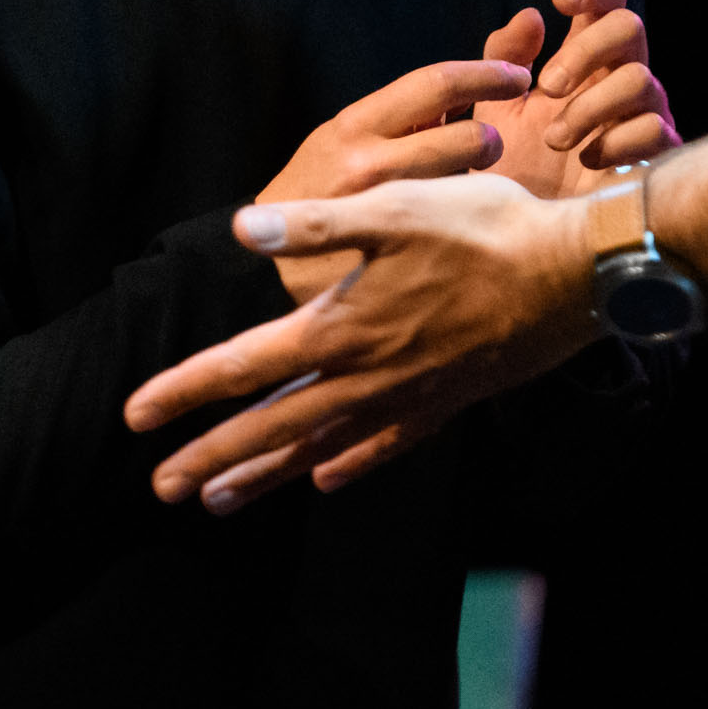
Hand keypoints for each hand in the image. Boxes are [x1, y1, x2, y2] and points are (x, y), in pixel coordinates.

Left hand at [123, 172, 596, 511]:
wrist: (572, 276)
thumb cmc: (485, 230)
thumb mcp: (395, 207)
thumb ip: (315, 224)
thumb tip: (241, 230)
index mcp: (343, 326)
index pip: (245, 365)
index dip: (186, 389)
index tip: (135, 415)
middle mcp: (367, 374)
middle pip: (272, 424)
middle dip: (211, 455)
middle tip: (159, 486)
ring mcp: (409, 395)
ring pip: (321, 446)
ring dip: (266, 473)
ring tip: (220, 500)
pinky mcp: (447, 400)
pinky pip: (384, 445)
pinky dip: (349, 464)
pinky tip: (328, 480)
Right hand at [252, 58, 527, 301]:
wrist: (268, 257)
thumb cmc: (318, 187)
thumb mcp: (349, 136)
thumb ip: (406, 112)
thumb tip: (470, 75)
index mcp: (357, 124)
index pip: (437, 82)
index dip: (487, 74)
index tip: (517, 77)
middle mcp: (369, 164)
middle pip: (469, 137)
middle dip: (491, 139)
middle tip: (489, 147)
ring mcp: (381, 214)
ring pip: (467, 186)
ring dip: (476, 184)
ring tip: (459, 192)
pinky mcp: (392, 255)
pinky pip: (451, 232)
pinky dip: (458, 223)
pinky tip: (451, 230)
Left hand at [476, 0, 678, 199]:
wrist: (528, 238)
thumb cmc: (517, 169)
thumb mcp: (497, 109)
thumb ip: (505, 58)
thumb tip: (531, 15)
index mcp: (587, 61)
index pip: (607, 5)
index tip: (560, 0)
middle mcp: (620, 79)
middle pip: (630, 26)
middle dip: (587, 49)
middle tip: (548, 86)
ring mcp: (644, 116)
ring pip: (641, 79)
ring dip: (590, 106)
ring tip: (553, 140)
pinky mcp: (657, 157)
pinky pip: (654, 129)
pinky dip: (615, 141)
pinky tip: (586, 162)